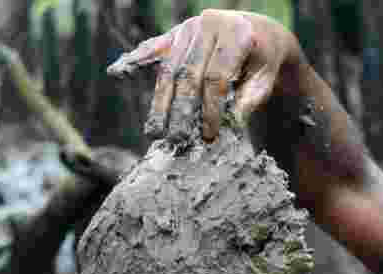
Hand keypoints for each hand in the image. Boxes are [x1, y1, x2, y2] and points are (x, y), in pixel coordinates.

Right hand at [107, 9, 300, 141]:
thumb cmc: (263, 62)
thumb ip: (248, 100)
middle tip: (177, 139)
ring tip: (155, 130)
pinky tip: (118, 71)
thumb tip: (228, 126)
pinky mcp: (176, 33)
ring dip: (161, 102)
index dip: (211, 109)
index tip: (209, 135)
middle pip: (188, 74)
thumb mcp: (265, 80)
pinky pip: (154, 48)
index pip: (217, 77)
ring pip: (169, 68)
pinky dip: (136, 60)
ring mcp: (190, 27)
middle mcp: (209, 25)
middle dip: (182, 110)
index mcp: (236, 34)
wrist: (260, 32)